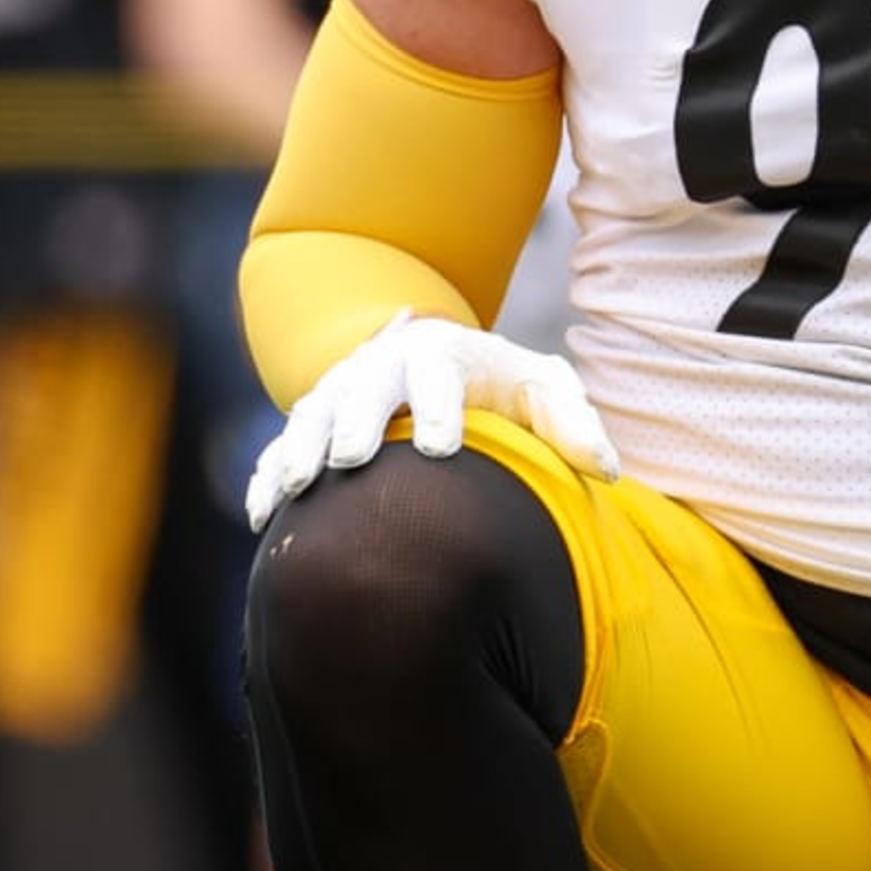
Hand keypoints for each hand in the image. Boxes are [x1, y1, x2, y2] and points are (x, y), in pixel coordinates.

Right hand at [242, 311, 618, 532]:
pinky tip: (261, 514)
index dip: (440, 409)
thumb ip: (574, 422)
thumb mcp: (543, 387)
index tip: (444, 448)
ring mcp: (338, 394)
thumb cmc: (497, 381)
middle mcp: (381, 369)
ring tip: (295, 490)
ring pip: (312, 417)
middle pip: (364, 392)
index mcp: (440, 355)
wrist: (430, 357)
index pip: (439, 379)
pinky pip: (280, 448)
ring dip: (301, 450)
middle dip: (356, 420)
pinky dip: (266, 475)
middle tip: (352, 459)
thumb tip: (609, 471)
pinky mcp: (310, 424)